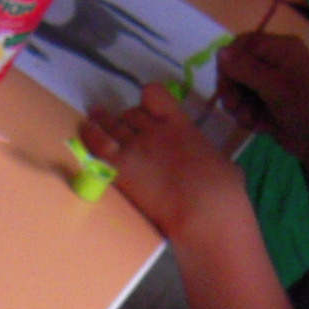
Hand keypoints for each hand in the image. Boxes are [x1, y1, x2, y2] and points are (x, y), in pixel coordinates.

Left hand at [79, 85, 246, 242]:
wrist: (204, 214)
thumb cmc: (223, 193)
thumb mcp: (222, 164)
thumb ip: (207, 156)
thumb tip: (213, 166)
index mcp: (181, 125)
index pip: (155, 95)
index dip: (148, 101)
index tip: (148, 110)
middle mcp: (155, 130)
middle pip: (132, 114)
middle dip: (128, 120)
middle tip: (124, 128)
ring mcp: (136, 147)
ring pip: (113, 125)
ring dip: (104, 121)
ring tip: (94, 117)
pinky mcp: (121, 168)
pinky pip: (98, 143)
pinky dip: (90, 135)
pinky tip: (86, 131)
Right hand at [217, 33, 308, 154]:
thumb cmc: (306, 108)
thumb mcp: (274, 87)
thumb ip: (245, 69)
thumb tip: (219, 52)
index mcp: (282, 48)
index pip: (244, 44)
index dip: (230, 62)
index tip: (224, 83)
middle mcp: (275, 61)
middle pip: (238, 66)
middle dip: (233, 88)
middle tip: (233, 106)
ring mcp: (271, 84)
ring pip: (239, 88)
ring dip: (239, 106)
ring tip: (250, 120)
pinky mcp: (268, 104)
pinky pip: (246, 105)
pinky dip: (248, 116)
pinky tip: (259, 127)